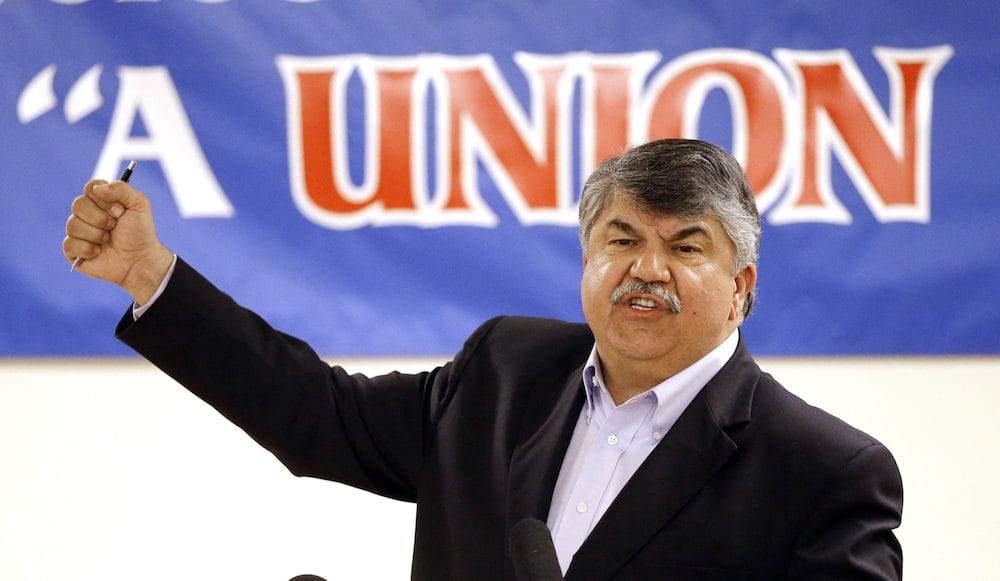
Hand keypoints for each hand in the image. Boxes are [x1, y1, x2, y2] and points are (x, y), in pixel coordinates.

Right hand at [63, 179, 173, 304]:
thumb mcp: (139, 204)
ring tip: (108, 240)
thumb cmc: (140, 233)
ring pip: (72, 224)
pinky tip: (99, 252)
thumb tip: (96, 188)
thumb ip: (121, 188)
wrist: (140, 260)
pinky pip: (69, 243)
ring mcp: (79, 231)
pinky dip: (87, 249)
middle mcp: (87, 213)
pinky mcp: (73, 250)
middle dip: (100, 218)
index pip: (90, 188)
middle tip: (114, 227)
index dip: (104, 200)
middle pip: (78, 204)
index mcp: (101, 200)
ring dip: (96, 234)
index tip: (119, 211)